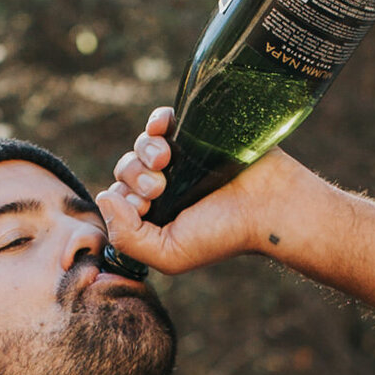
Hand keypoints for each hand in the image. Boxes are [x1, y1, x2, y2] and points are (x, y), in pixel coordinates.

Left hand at [99, 109, 328, 276]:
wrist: (271, 205)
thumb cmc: (224, 234)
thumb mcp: (170, 254)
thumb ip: (128, 237)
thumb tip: (103, 197)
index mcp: (156, 217)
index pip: (117, 200)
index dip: (122, 200)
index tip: (147, 206)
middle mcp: (165, 187)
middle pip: (125, 171)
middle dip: (134, 176)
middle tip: (159, 187)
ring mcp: (180, 159)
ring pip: (139, 146)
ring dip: (144, 151)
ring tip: (166, 160)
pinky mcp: (195, 134)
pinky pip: (160, 121)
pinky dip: (155, 121)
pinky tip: (161, 127)